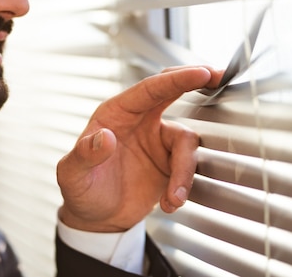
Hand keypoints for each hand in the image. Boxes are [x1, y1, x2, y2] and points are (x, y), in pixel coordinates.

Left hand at [56, 66, 221, 232]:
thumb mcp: (72, 175)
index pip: (149, 89)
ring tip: (173, 198)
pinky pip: (187, 168)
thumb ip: (85, 155)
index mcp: (116, 113)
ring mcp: (157, 142)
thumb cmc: (79, 190)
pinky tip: (169, 203)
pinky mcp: (169, 164)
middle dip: (196, 81)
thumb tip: (105, 138)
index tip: (201, 74)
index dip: (176, 80)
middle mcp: (140, 122)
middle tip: (219, 76)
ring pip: (186, 143)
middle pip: (172, 92)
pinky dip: (183, 186)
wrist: (94, 218)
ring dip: (184, 171)